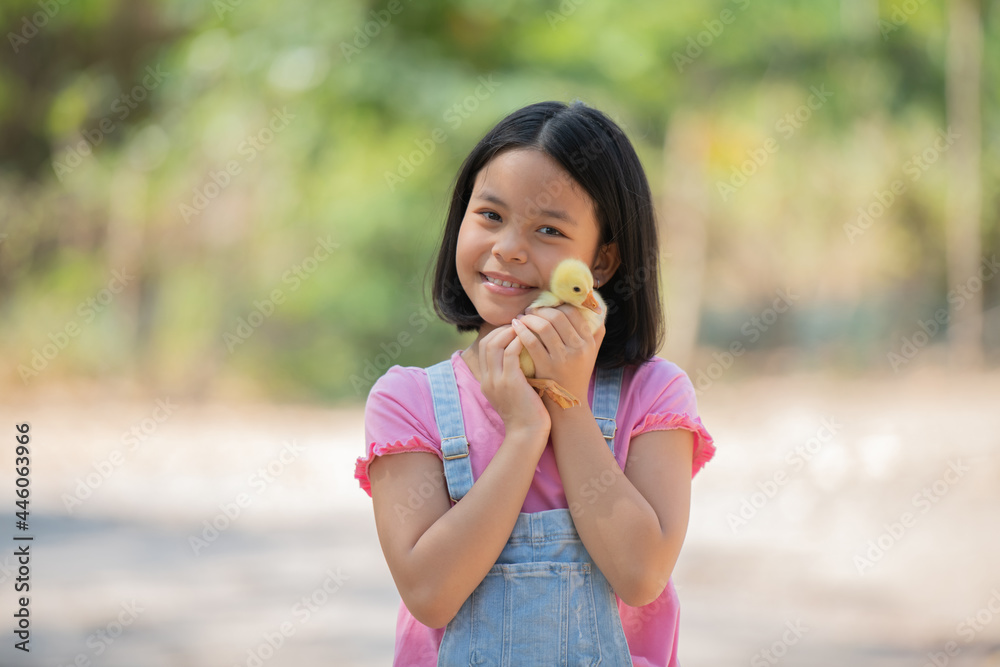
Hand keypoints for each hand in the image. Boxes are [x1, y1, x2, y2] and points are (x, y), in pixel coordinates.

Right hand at [475, 324, 550, 439]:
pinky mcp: (509, 382)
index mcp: (487, 381)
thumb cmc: (528, 413)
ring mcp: (496, 380)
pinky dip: (518, 342)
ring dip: (510, 332)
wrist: (529, 434)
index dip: (498, 334)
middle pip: (486, 343)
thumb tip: (524, 357)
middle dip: (502, 329)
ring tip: (526, 327)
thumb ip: (513, 375)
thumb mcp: (514, 392)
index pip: (485, 348)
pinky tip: (530, 338)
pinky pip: (510, 353)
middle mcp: (488, 379)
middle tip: (521, 324)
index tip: (515, 329)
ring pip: (494, 345)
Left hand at [512, 304, 604, 404]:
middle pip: (557, 316)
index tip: (545, 306)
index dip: (556, 305)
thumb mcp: (591, 353)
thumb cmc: (576, 374)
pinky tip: (516, 328)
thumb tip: (595, 306)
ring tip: (521, 318)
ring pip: (544, 326)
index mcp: (588, 342)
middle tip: (530, 310)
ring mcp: (562, 358)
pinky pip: (531, 341)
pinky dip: (522, 331)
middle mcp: (578, 349)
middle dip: (540, 310)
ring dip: (529, 318)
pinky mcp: (546, 366)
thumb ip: (595, 331)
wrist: (568, 404)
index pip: (573, 312)